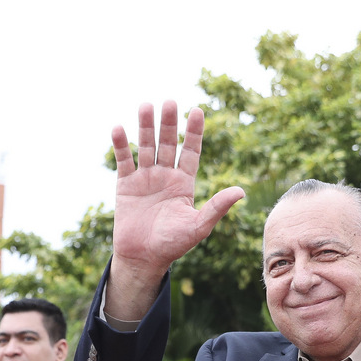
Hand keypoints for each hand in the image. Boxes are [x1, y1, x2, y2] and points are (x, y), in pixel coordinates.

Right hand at [107, 101, 244, 318]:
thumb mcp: (198, 226)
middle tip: (169, 102)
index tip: (197, 110)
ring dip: (145, 127)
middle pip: (168, 143)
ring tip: (145, 106)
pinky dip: (121, 145)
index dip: (193, 132)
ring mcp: (145, 178)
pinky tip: (119, 128)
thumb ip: (217, 207)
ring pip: (146, 147)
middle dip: (168, 123)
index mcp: (184, 183)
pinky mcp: (125, 185)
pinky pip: (123, 161)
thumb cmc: (172, 245)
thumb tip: (241, 191)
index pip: (191, 151)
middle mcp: (165, 176)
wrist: (143, 258)